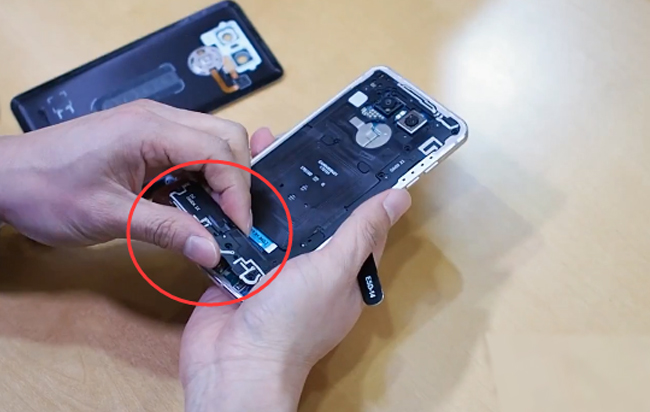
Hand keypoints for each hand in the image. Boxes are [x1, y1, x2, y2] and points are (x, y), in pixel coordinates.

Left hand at [0, 100, 268, 266]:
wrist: (4, 178)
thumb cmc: (45, 192)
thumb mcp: (108, 217)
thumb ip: (167, 230)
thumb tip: (213, 251)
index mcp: (150, 130)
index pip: (220, 153)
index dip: (237, 193)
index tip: (238, 230)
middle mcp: (158, 118)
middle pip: (227, 138)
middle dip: (240, 180)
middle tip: (232, 222)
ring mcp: (153, 125)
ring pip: (215, 141)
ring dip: (225, 178)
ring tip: (219, 215)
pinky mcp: (147, 138)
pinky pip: (193, 150)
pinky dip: (206, 176)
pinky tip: (199, 201)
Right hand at [180, 167, 411, 411]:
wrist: (232, 362)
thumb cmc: (292, 321)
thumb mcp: (334, 270)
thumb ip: (361, 233)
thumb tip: (400, 197)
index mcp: (343, 271)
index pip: (357, 223)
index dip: (357, 189)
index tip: (351, 150)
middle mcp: (310, 267)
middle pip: (310, 215)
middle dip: (302, 181)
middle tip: (291, 139)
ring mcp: (273, 267)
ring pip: (273, 219)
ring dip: (265, 189)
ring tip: (258, 146)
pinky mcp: (240, 268)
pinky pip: (240, 233)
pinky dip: (235, 210)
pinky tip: (229, 178)